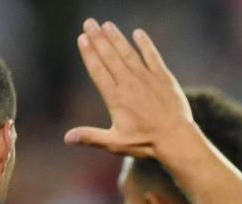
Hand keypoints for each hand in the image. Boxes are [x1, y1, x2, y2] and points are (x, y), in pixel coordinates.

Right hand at [65, 19, 193, 157]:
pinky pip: (152, 56)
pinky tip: (138, 33)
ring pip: (128, 53)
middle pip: (110, 57)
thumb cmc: (144, 143)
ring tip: (107, 25)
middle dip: (98, 38)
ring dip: (117, 38)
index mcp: (115, 98)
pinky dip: (145, 44)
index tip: (81, 38)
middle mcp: (129, 84)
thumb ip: (90, 137)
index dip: (89, 53)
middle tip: (89, 22)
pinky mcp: (163, 77)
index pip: (98, 70)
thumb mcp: (114, 143)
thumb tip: (66, 138)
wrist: (175, 138)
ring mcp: (146, 78)